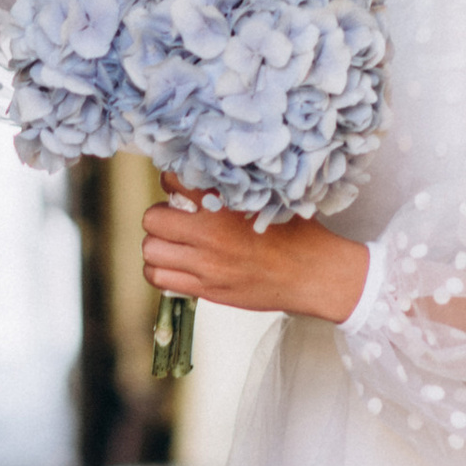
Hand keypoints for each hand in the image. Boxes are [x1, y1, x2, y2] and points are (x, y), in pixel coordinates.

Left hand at [142, 200, 367, 324]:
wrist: (314, 275)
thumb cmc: (296, 235)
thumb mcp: (267, 199)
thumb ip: (233, 189)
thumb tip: (201, 176)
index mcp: (226, 206)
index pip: (173, 180)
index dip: (171, 179)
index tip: (179, 184)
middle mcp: (211, 235)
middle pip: (153, 218)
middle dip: (161, 215)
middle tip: (175, 217)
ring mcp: (206, 265)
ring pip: (151, 250)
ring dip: (158, 243)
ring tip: (173, 242)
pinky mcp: (207, 289)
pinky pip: (159, 278)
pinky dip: (160, 269)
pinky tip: (175, 263)